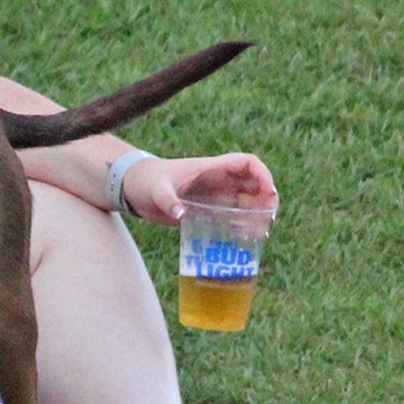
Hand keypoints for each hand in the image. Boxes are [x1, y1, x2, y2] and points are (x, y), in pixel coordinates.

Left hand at [124, 152, 277, 224]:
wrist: (135, 189)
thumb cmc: (146, 182)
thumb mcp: (156, 189)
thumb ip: (167, 200)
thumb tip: (180, 214)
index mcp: (212, 168)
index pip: (247, 163)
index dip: (262, 174)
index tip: (267, 191)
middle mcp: (219, 181)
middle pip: (254, 185)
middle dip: (266, 199)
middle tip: (269, 219)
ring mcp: (216, 196)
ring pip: (248, 203)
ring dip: (258, 216)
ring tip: (262, 233)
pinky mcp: (209, 211)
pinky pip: (233, 217)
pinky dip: (244, 226)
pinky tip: (246, 240)